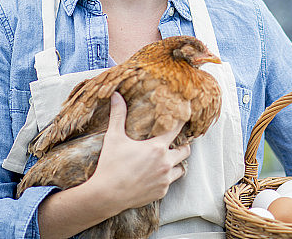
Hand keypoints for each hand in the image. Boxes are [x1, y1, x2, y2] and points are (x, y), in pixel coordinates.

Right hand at [88, 93, 190, 212]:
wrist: (106, 196)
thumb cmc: (110, 165)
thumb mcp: (114, 138)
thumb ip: (118, 115)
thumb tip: (116, 95)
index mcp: (157, 147)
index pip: (177, 129)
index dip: (182, 120)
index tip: (185, 114)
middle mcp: (165, 163)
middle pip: (185, 150)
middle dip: (182, 145)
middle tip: (176, 142)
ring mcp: (164, 179)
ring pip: (181, 168)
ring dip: (176, 163)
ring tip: (168, 159)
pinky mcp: (161, 192)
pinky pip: (169, 183)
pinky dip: (165, 178)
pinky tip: (156, 175)